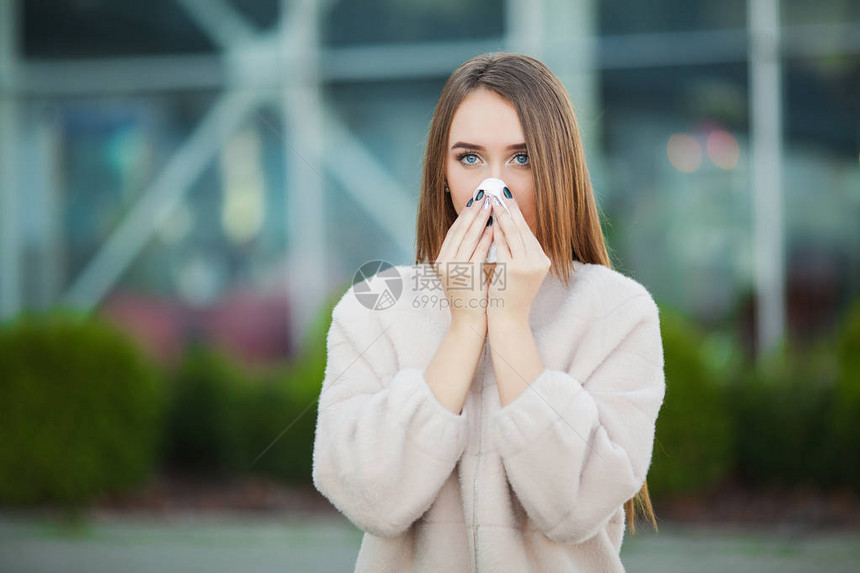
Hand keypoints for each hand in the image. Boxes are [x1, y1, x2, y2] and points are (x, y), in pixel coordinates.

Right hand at [433, 195, 494, 334]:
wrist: (468, 323)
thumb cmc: (470, 299)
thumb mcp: (462, 274)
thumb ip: (466, 254)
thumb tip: (480, 230)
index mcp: (441, 261)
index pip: (454, 232)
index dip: (465, 215)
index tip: (475, 199)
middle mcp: (444, 262)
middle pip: (459, 230)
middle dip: (473, 211)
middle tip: (484, 194)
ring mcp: (454, 268)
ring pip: (468, 237)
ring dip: (481, 219)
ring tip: (491, 204)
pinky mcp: (467, 274)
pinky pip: (478, 250)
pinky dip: (486, 237)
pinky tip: (495, 226)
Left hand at [487, 193, 550, 323]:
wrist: (508, 321)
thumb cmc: (509, 296)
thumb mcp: (517, 271)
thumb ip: (516, 252)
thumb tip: (503, 227)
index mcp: (541, 260)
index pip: (526, 231)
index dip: (515, 212)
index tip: (506, 196)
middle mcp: (538, 261)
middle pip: (521, 228)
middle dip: (509, 207)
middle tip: (500, 188)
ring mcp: (528, 266)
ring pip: (512, 234)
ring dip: (501, 215)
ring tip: (493, 198)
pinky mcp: (515, 271)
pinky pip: (503, 246)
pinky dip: (496, 233)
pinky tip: (489, 221)